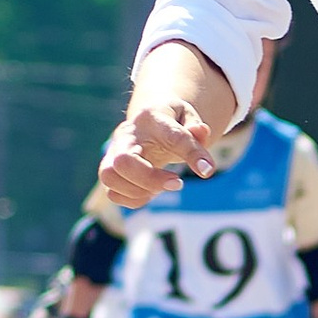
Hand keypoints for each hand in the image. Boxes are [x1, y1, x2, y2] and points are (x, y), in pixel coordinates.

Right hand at [99, 98, 213, 208]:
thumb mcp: (189, 119)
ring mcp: (113, 153)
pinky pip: (113, 193)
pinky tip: (150, 192)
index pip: (172, 136)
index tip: (207, 170)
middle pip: (123, 161)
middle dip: (150, 179)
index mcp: (152, 118)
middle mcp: (126, 135)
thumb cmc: (171, 122)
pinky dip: (133, 199)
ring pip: (109, 177)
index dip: (191, 153)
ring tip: (161, 187)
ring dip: (139, 191)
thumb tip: (202, 132)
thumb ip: (196, 129)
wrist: (149, 122)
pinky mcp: (110, 171)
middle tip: (177, 183)